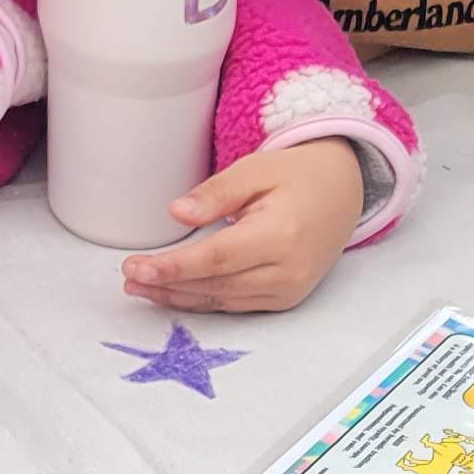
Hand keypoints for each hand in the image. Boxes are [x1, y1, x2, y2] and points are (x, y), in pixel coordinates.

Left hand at [123, 139, 366, 314]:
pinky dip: (203, 301)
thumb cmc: (298, 175)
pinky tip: (174, 294)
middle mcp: (287, 269)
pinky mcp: (286, 298)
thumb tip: (176, 213)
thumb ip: (215, 193)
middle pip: (216, 285)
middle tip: (130, 277)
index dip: (174, 267)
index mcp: (280, 234)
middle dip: (168, 284)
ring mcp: (289, 289)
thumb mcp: (256, 168)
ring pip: (223, 301)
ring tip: (141, 287)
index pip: (216, 258)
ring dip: (179, 297)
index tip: (137, 267)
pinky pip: (236, 305)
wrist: (344, 192)